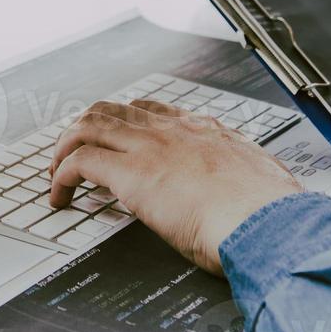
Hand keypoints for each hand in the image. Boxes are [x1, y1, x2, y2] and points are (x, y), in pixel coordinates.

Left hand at [46, 99, 301, 273]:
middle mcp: (174, 132)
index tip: (120, 141)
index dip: (130, 124)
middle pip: (115, 109)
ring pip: (89, 125)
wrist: (268, 222)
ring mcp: (151, 148)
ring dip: (66, 148)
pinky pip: (80, 162)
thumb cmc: (272, 213)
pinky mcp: (131, 175)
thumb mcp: (263, 182)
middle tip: (76, 153)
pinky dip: (62, 176)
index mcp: (207, 132)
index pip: (157, 113)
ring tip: (57, 173)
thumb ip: (250, 180)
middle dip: (88, 127)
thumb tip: (261, 193)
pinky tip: (60, 196)